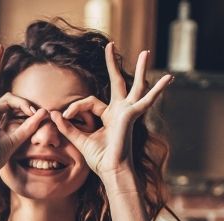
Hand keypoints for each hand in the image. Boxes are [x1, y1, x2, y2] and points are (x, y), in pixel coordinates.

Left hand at [49, 43, 172, 177]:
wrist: (112, 171)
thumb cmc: (100, 159)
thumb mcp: (79, 140)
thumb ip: (68, 127)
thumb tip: (54, 113)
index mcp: (109, 115)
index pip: (89, 100)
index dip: (74, 106)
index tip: (64, 116)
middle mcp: (120, 111)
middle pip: (117, 82)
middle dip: (112, 64)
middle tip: (110, 45)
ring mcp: (128, 111)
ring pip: (136, 85)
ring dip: (140, 68)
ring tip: (146, 52)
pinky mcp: (131, 114)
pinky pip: (146, 99)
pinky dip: (158, 89)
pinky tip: (169, 78)